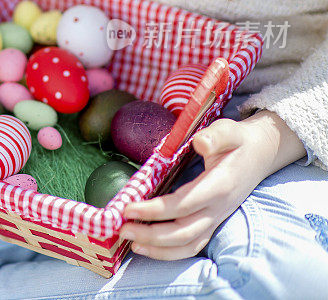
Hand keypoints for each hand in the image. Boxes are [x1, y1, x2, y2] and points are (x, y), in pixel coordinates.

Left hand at [119, 112, 305, 259]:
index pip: (184, 204)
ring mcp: (216, 218)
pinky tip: (147, 247)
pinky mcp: (212, 223)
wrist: (260, 154)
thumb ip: (215, 136)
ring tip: (131, 242)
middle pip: (184, 231)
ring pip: (188, 243)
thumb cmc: (237, 141)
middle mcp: (218, 207)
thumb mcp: (228, 130)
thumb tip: (200, 143)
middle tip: (122, 229)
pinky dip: (170, 252)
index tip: (129, 208)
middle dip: (151, 234)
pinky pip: (192, 245)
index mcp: (219, 185)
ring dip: (158, 248)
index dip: (155, 210)